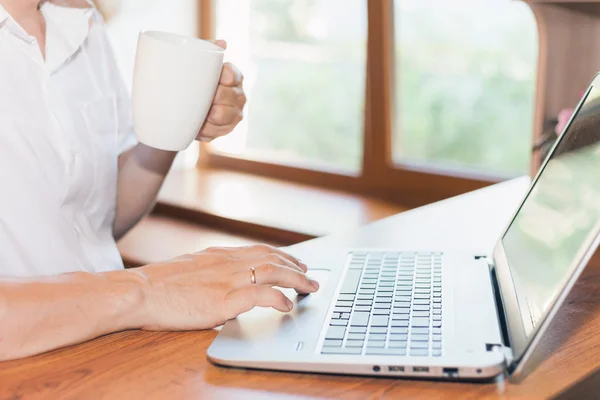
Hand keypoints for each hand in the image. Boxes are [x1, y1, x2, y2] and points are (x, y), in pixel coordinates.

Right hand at [132, 245, 319, 330]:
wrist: (138, 291)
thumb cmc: (157, 285)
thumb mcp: (189, 270)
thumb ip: (210, 273)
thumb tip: (222, 284)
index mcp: (218, 255)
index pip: (258, 251)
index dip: (280, 256)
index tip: (293, 261)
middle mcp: (226, 263)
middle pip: (271, 258)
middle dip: (295, 266)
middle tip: (310, 275)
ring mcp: (225, 280)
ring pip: (271, 271)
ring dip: (295, 279)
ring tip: (309, 287)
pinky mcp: (221, 300)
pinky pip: (259, 295)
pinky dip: (277, 298)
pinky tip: (286, 305)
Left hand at [197, 40, 245, 141]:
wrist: (186, 107)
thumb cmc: (195, 81)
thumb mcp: (199, 64)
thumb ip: (208, 50)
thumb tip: (222, 42)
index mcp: (235, 76)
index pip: (232, 74)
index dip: (224, 77)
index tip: (217, 78)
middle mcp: (239, 95)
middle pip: (226, 96)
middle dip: (211, 98)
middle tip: (198, 97)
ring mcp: (235, 114)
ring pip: (221, 116)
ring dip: (207, 115)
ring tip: (196, 112)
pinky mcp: (227, 129)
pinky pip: (216, 131)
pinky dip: (204, 129)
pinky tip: (198, 125)